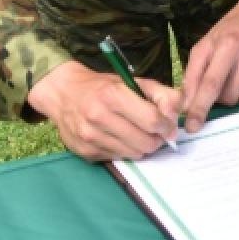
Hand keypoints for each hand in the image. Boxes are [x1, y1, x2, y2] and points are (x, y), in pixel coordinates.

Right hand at [27, 60, 180, 161]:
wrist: (63, 93)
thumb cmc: (103, 86)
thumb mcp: (133, 81)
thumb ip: (162, 94)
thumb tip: (176, 117)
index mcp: (112, 95)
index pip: (152, 121)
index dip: (166, 125)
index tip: (166, 125)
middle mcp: (98, 117)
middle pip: (146, 143)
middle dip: (156, 139)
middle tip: (154, 131)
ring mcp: (90, 137)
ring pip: (134, 154)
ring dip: (141, 146)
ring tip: (137, 133)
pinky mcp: (85, 153)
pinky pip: (118, 158)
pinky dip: (124, 150)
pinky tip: (118, 137)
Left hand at [180, 0, 238, 125]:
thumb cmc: (234, 28)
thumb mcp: (208, 42)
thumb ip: (194, 72)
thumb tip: (186, 103)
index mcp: (227, 44)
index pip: (211, 83)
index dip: (200, 107)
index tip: (192, 126)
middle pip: (230, 96)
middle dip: (222, 98)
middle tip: (225, 81)